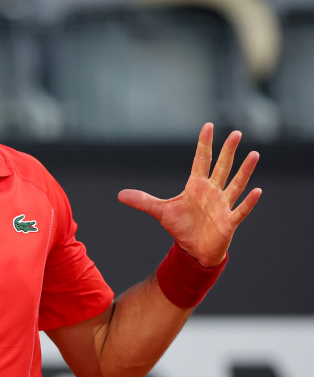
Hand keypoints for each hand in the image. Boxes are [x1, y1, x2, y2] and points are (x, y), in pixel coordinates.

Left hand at [118, 123, 261, 265]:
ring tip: (254, 154)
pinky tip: (257, 191)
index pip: (201, 160)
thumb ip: (143, 201)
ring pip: (235, 184)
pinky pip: (240, 210)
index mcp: (196, 186)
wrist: (193, 250)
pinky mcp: (228, 222)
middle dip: (228, 151)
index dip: (204, 144)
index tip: (208, 126)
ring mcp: (222, 206)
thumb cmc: (181, 227)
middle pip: (221, 167)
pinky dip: (248, 202)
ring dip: (245, 171)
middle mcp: (212, 192)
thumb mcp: (160, 211)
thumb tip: (120, 194)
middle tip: (236, 133)